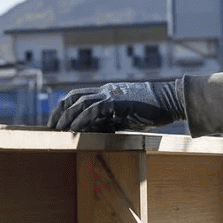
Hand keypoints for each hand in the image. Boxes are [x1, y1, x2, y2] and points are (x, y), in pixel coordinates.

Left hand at [47, 78, 185, 132]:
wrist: (172, 100)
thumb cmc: (153, 110)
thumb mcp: (127, 116)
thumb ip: (110, 120)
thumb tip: (93, 132)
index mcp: (107, 92)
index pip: (78, 97)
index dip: (64, 108)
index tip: (56, 123)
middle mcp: (105, 90)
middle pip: (73, 97)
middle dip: (59, 112)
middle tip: (50, 128)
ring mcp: (111, 94)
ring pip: (80, 102)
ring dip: (67, 117)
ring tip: (58, 131)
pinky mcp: (117, 101)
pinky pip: (94, 109)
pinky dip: (82, 120)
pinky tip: (75, 130)